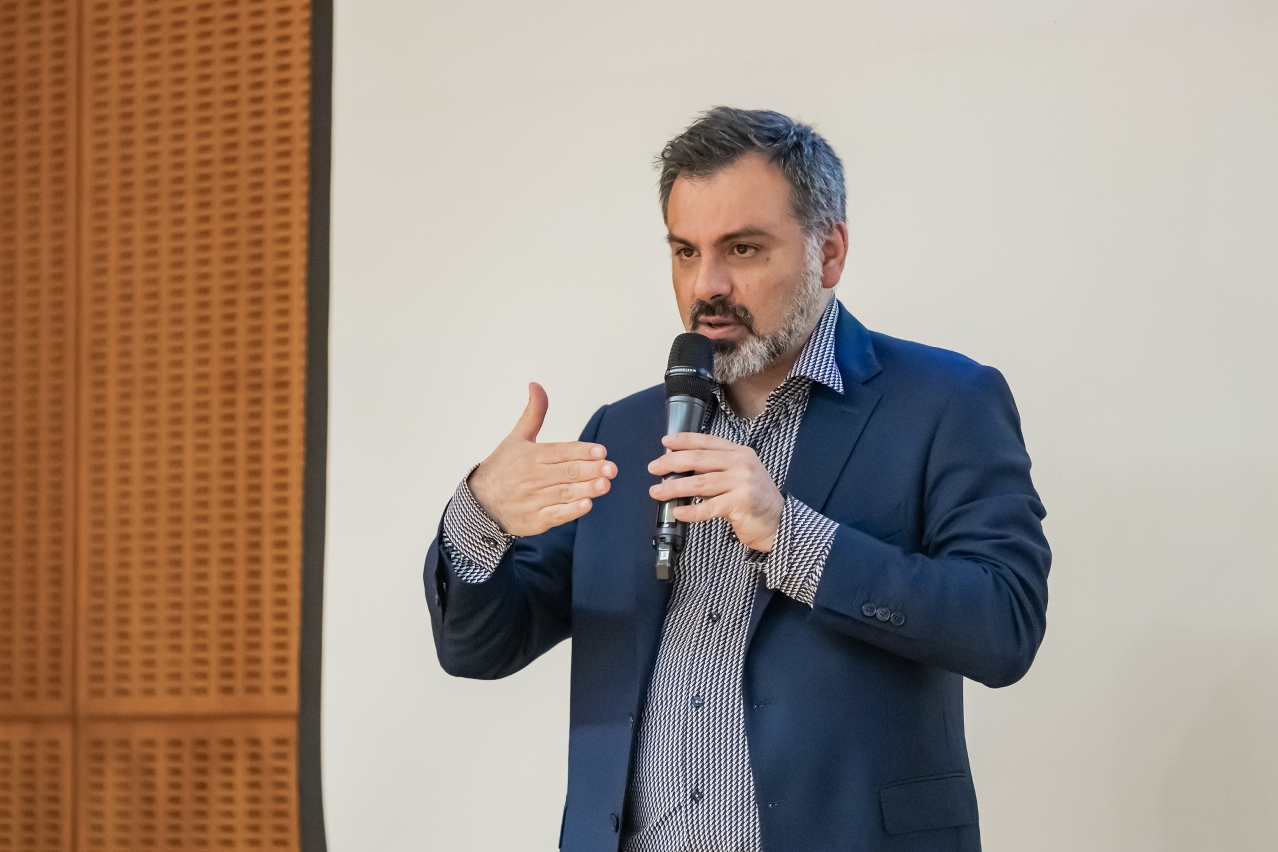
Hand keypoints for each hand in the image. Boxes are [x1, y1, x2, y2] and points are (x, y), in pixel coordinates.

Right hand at [468, 383, 616, 535]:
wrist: (481, 503)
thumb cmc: (502, 468)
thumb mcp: (517, 438)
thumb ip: (534, 413)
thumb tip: (536, 385)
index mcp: (530, 456)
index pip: (560, 451)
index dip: (582, 451)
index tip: (601, 451)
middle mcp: (532, 477)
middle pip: (566, 472)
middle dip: (590, 470)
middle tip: (611, 468)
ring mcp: (533, 500)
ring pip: (564, 493)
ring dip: (586, 489)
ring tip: (605, 484)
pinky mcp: (535, 520)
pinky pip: (555, 515)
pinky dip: (571, 511)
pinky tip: (587, 505)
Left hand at [647, 432, 783, 551]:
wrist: (779, 523)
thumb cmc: (755, 501)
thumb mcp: (740, 476)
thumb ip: (717, 469)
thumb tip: (682, 469)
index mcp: (739, 453)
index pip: (707, 442)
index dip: (684, 440)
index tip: (665, 442)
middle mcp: (741, 463)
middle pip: (699, 458)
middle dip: (672, 462)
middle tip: (654, 468)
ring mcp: (742, 482)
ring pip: (700, 483)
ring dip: (674, 488)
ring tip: (658, 492)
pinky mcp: (740, 502)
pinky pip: (709, 506)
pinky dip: (691, 511)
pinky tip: (678, 512)